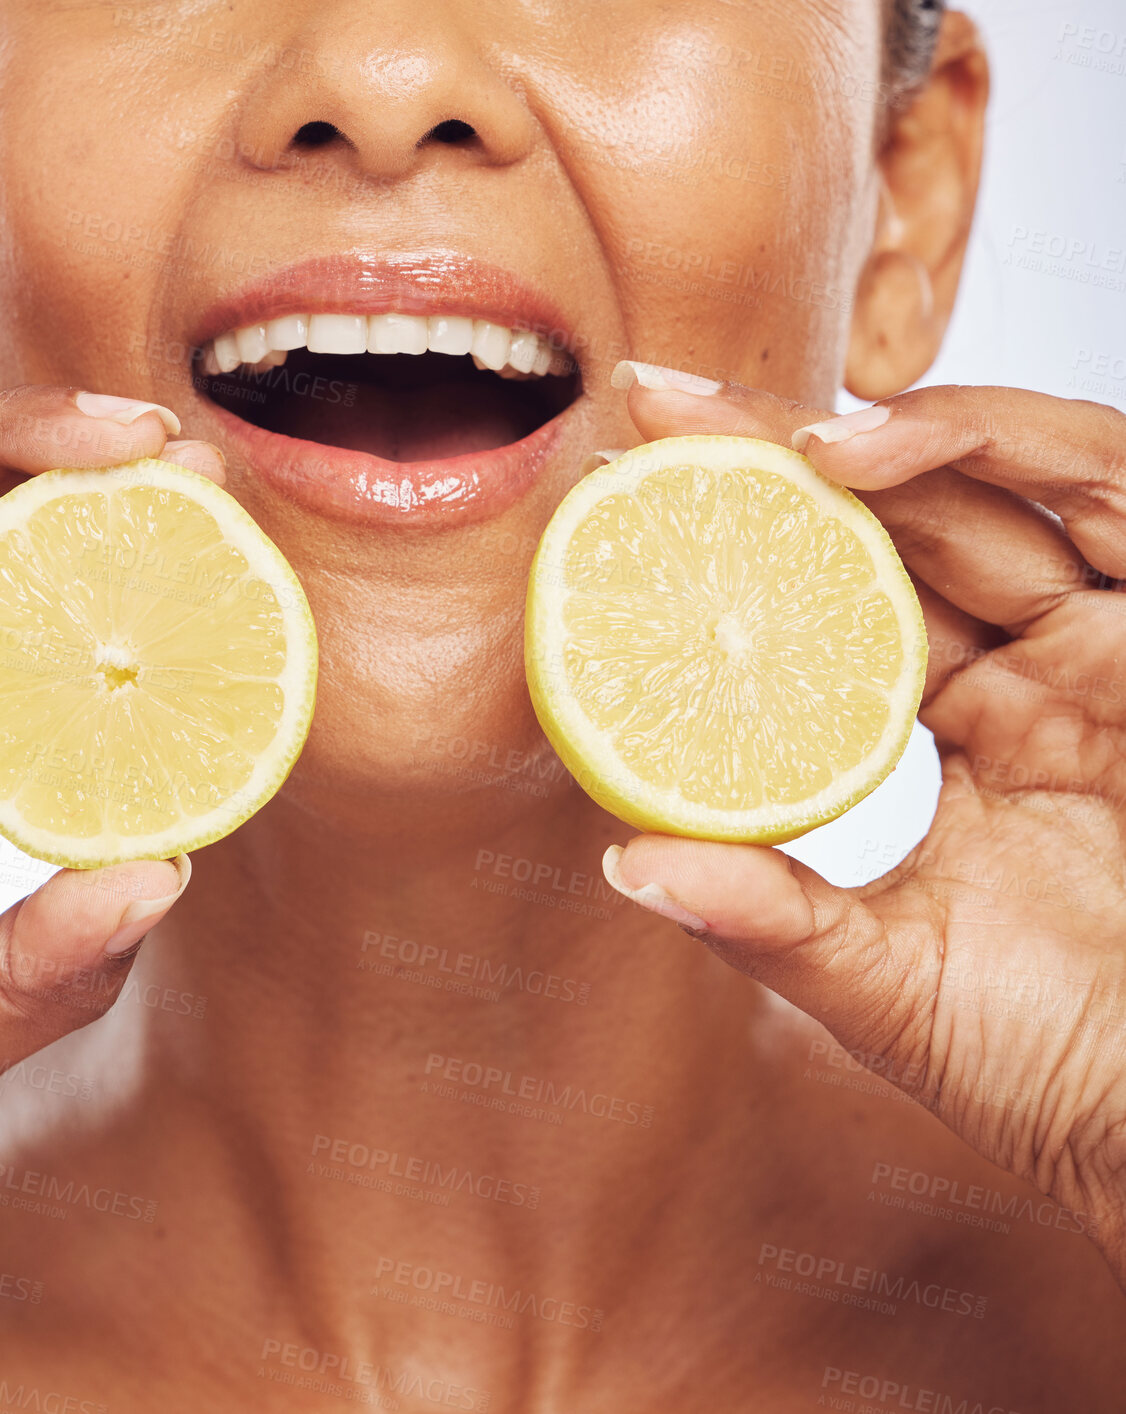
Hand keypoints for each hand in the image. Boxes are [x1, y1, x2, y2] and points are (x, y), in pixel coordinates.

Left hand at [602, 364, 1125, 1282]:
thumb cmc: (1044, 1058)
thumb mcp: (878, 974)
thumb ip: (764, 914)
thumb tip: (622, 864)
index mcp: (973, 727)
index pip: (843, 597)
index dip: (746, 540)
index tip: (630, 493)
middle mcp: (1039, 666)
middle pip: (903, 516)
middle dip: (778, 449)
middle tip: (655, 402)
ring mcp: (1108, 643)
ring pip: (997, 479)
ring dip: (883, 433)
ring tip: (764, 433)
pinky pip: (1102, 487)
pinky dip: (991, 443)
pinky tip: (873, 443)